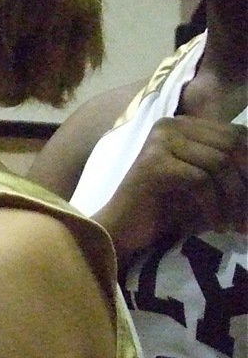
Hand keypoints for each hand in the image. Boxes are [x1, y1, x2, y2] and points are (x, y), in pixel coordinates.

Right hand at [101, 117, 246, 261]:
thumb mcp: (208, 188)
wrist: (122, 233)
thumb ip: (233, 174)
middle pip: (232, 145)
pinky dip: (214, 206)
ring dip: (234, 199)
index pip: (238, 134)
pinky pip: (200, 180)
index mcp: (186, 125)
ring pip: (219, 163)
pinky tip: (215, 225)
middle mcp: (171, 125)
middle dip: (247, 184)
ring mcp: (160, 142)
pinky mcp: (152, 164)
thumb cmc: (165, 212)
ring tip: (235, 224)